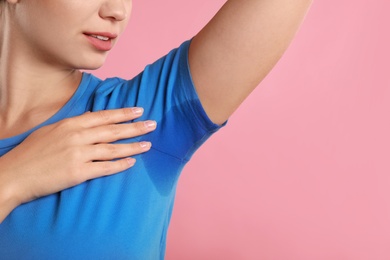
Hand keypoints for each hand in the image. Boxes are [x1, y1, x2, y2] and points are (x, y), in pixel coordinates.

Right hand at [0, 107, 155, 220]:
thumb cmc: (30, 153)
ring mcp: (78, 154)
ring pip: (113, 149)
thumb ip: (72, 126)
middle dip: (135, 127)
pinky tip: (132, 162)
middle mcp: (77, 137)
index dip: (123, 113)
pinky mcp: (78, 173)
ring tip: (149, 144)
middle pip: (113, 130)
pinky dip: (120, 164)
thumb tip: (91, 120)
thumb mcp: (50, 130)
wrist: (13, 175)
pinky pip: (105, 168)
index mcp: (70, 124)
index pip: (103, 116)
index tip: (139, 110)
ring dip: (133, 146)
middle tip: (153, 124)